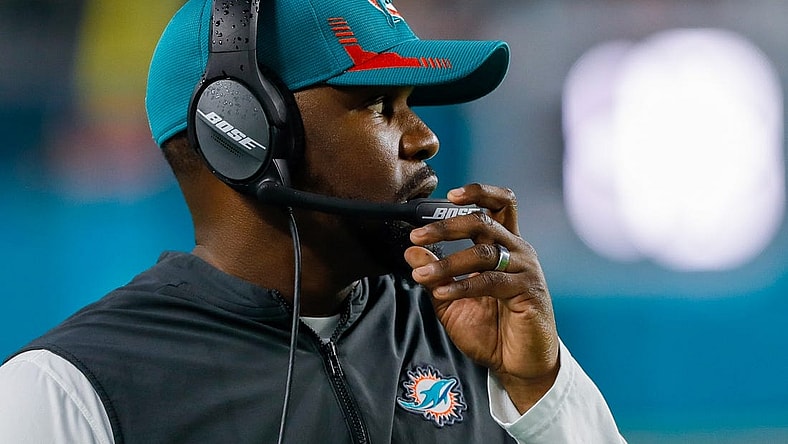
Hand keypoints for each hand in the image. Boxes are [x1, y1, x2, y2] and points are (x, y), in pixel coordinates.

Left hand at [405, 183, 559, 412]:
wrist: (517, 363)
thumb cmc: (490, 329)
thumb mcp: (452, 299)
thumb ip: (435, 274)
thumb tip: (412, 251)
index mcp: (504, 245)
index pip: (498, 205)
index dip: (478, 193)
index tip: (449, 195)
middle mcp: (518, 251)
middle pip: (485, 221)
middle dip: (446, 226)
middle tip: (418, 236)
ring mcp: (525, 269)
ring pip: (483, 251)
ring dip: (447, 261)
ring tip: (422, 275)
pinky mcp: (528, 291)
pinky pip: (490, 280)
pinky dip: (462, 285)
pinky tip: (442, 292)